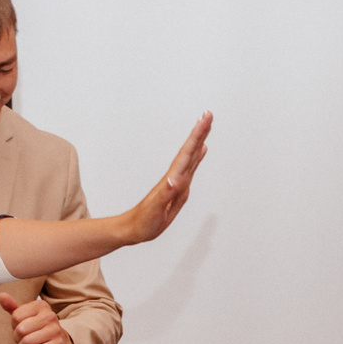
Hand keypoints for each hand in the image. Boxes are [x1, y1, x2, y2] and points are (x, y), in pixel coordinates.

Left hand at [0, 294, 75, 343]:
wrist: (58, 343)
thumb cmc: (38, 328)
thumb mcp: (25, 316)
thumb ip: (12, 307)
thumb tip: (0, 295)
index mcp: (41, 305)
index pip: (16, 316)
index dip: (14, 325)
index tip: (21, 327)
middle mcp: (50, 315)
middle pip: (21, 329)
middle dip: (17, 338)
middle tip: (22, 340)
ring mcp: (55, 330)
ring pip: (27, 341)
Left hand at [119, 112, 212, 245]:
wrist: (135, 228)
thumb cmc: (144, 221)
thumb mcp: (155, 210)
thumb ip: (165, 194)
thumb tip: (174, 180)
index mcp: (172, 180)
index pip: (186, 154)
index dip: (196, 137)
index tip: (204, 120)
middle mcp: (176, 178)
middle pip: (190, 151)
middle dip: (200, 132)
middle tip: (208, 115)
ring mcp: (178, 182)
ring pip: (191, 156)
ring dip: (199, 141)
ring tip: (206, 126)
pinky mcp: (179, 188)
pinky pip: (191, 168)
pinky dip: (198, 157)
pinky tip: (201, 151)